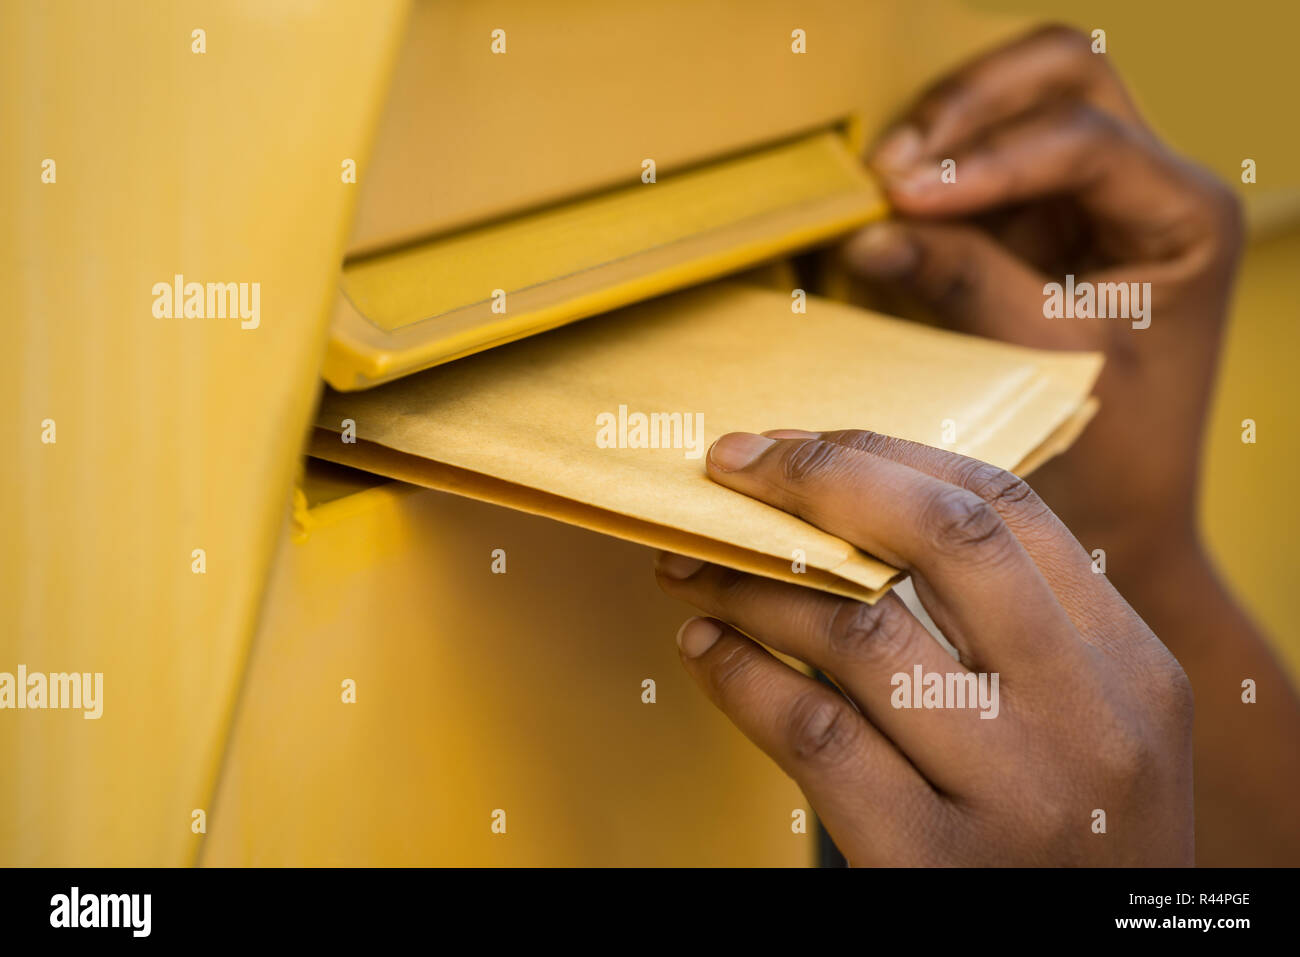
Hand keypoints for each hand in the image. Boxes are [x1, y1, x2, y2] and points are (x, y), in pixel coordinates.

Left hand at [655, 429, 1193, 864]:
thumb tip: (862, 511)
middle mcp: (1087, 721)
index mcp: (1130, 666)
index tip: (791, 443)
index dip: (881, 456)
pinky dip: (741, 677)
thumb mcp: (1091, 729)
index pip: (1004, 507)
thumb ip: (1016, 630)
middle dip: (813, 480)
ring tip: (690, 565)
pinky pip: (815, 735)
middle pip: (942, 537)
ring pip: (858, 631)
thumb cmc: (1070, 842)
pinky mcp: (931, 865)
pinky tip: (704, 651)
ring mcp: (1014, 796)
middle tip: (726, 464)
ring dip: (750, 583)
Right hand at [841, 24, 1243, 563]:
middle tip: (893, 164)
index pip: (1083, 142)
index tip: (904, 195)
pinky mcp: (1041, 228)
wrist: (1122, 514)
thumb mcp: (1040, 362)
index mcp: (1184, 215)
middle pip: (1064, 75)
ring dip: (951, 129)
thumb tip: (871, 234)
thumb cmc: (1110, 452)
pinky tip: (891, 205)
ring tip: (882, 179)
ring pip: (1022, 103)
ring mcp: (1092, 202)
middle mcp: (1147, 188)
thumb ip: (963, 283)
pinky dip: (938, 177)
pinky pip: (984, 169)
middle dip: (972, 105)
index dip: (988, 162)